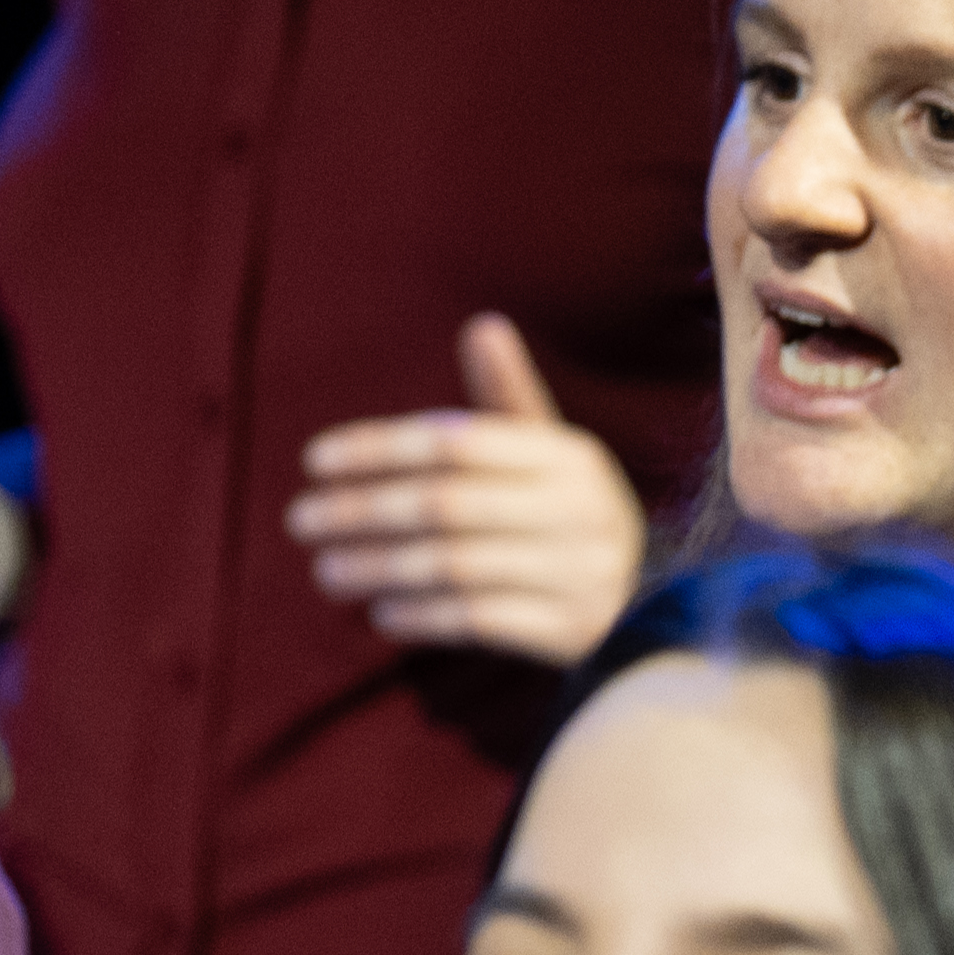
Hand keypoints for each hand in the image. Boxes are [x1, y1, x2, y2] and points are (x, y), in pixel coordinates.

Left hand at [289, 317, 645, 661]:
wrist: (652, 607)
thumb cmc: (572, 516)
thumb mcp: (552, 454)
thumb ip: (507, 399)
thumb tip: (482, 324)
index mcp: (568, 456)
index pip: (457, 442)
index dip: (381, 448)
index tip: (315, 461)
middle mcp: (579, 509)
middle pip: (447, 505)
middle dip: (363, 511)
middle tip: (300, 520)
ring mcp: (579, 572)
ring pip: (454, 565)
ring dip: (378, 567)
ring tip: (325, 570)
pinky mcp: (571, 630)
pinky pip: (478, 620)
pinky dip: (423, 616)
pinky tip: (382, 612)